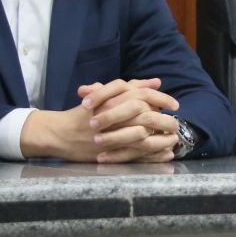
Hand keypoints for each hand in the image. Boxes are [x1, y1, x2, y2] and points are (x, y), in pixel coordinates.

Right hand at [22, 78, 181, 161]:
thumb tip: (156, 82)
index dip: (161, 99)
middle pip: (145, 116)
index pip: (141, 95)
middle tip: (177, 123)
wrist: (58, 133)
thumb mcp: (105, 95)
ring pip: (142, 136)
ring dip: (162, 138)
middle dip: (165, 120)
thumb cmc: (84, 113)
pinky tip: (166, 153)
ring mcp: (109, 135)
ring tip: (174, 138)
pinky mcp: (108, 151)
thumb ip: (131, 87)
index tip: (175, 104)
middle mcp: (110, 115)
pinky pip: (135, 154)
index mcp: (110, 99)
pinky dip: (153, 154)